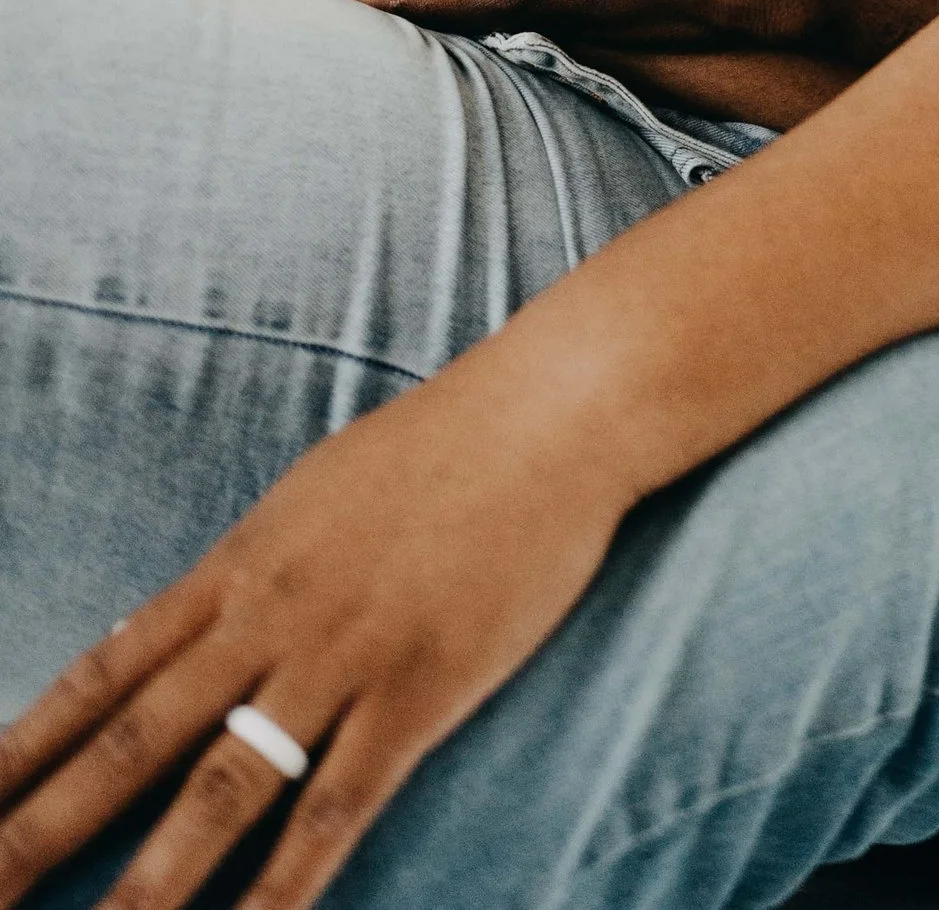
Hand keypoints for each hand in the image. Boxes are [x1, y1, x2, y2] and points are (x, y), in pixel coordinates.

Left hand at [0, 347, 626, 909]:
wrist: (550, 413)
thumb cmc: (436, 445)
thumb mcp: (312, 496)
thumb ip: (242, 576)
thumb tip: (168, 635)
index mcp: (239, 567)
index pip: (102, 676)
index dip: (20, 750)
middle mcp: (268, 619)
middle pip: (132, 744)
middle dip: (38, 833)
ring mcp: (341, 661)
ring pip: (220, 794)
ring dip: (145, 888)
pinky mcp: (416, 694)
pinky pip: (336, 811)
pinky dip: (285, 889)